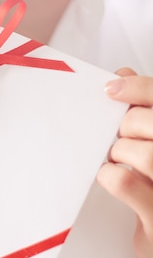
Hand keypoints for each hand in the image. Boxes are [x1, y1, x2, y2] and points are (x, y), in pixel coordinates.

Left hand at [97, 68, 152, 257]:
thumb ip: (146, 110)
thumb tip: (123, 74)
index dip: (138, 87)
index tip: (111, 89)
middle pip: (150, 122)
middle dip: (126, 124)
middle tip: (118, 135)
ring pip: (145, 154)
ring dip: (119, 151)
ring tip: (118, 157)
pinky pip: (125, 183)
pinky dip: (108, 174)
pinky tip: (109, 175)